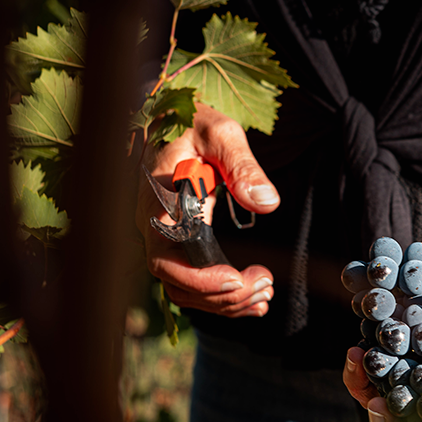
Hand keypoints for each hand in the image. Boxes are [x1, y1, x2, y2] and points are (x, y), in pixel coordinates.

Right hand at [137, 103, 279, 317]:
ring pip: (186, 290)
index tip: (235, 280)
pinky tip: (256, 297)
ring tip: (265, 294)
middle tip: (265, 287)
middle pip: (177, 283)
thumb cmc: (193, 123)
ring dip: (227, 302)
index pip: (164, 257)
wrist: (173, 119)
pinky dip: (225, 297)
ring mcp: (166, 240)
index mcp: (157, 204)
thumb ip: (242, 165)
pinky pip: (195, 282)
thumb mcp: (220, 133)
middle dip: (222, 296)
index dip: (197, 278)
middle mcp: (154, 228)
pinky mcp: (181, 244)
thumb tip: (267, 202)